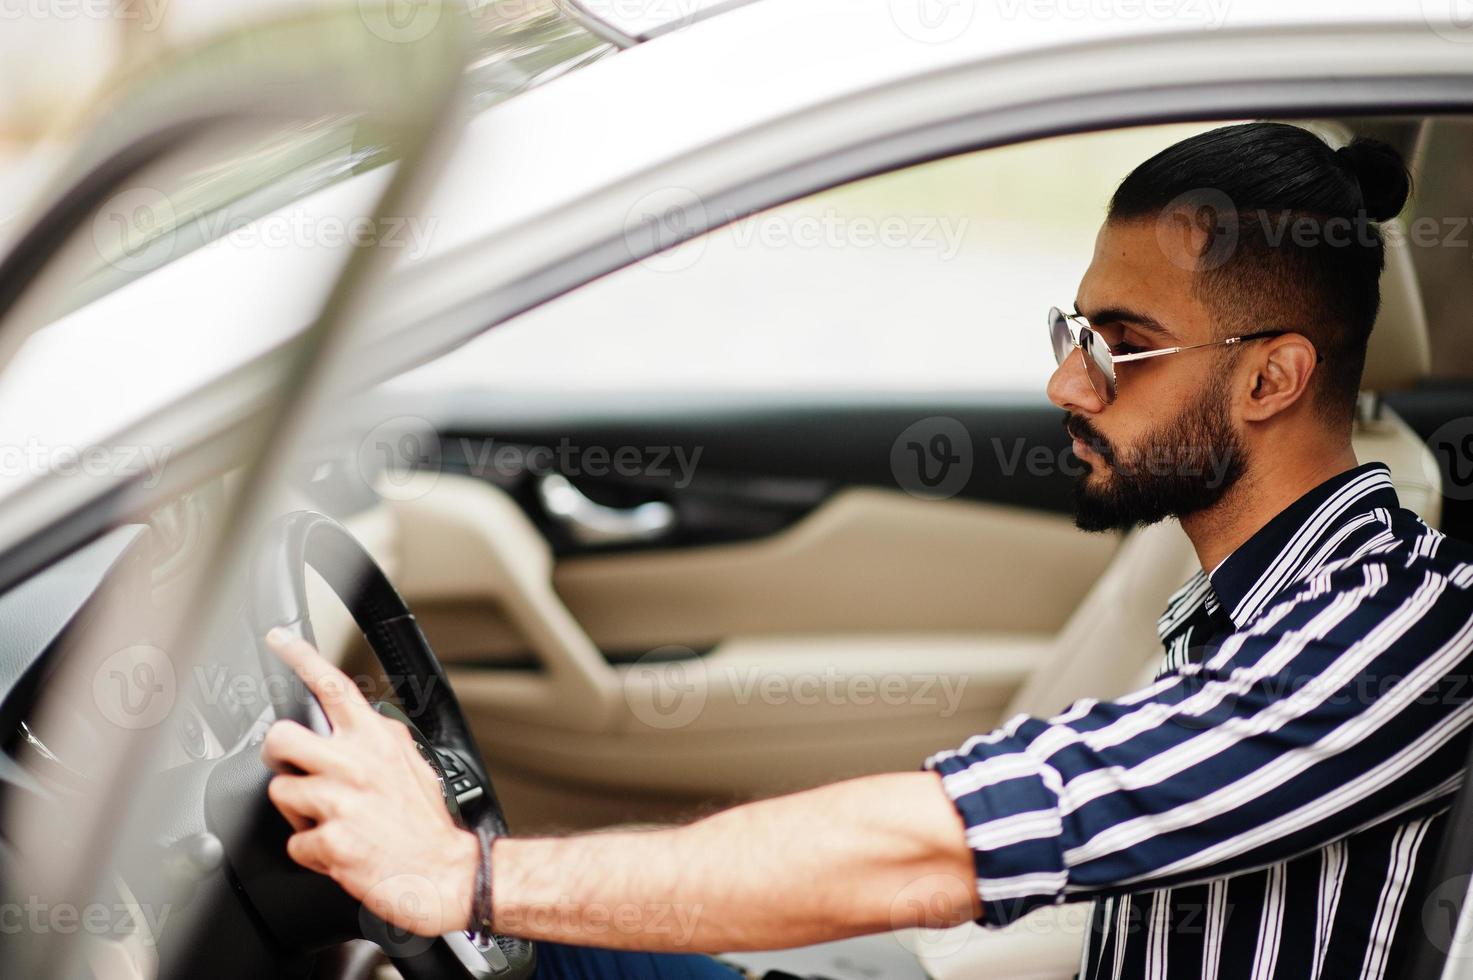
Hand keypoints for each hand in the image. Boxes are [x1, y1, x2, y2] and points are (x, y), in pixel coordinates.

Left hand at [260, 628, 477, 937]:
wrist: (447, 874)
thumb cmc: (427, 826)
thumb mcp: (411, 765)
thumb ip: (377, 743)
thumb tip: (351, 730)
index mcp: (378, 739)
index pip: (332, 685)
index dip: (300, 657)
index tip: (279, 640)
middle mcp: (356, 763)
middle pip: (281, 738)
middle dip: (278, 756)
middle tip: (294, 771)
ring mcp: (341, 801)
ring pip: (281, 794)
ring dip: (299, 814)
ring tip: (331, 823)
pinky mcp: (331, 840)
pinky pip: (295, 843)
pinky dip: (311, 853)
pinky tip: (339, 852)